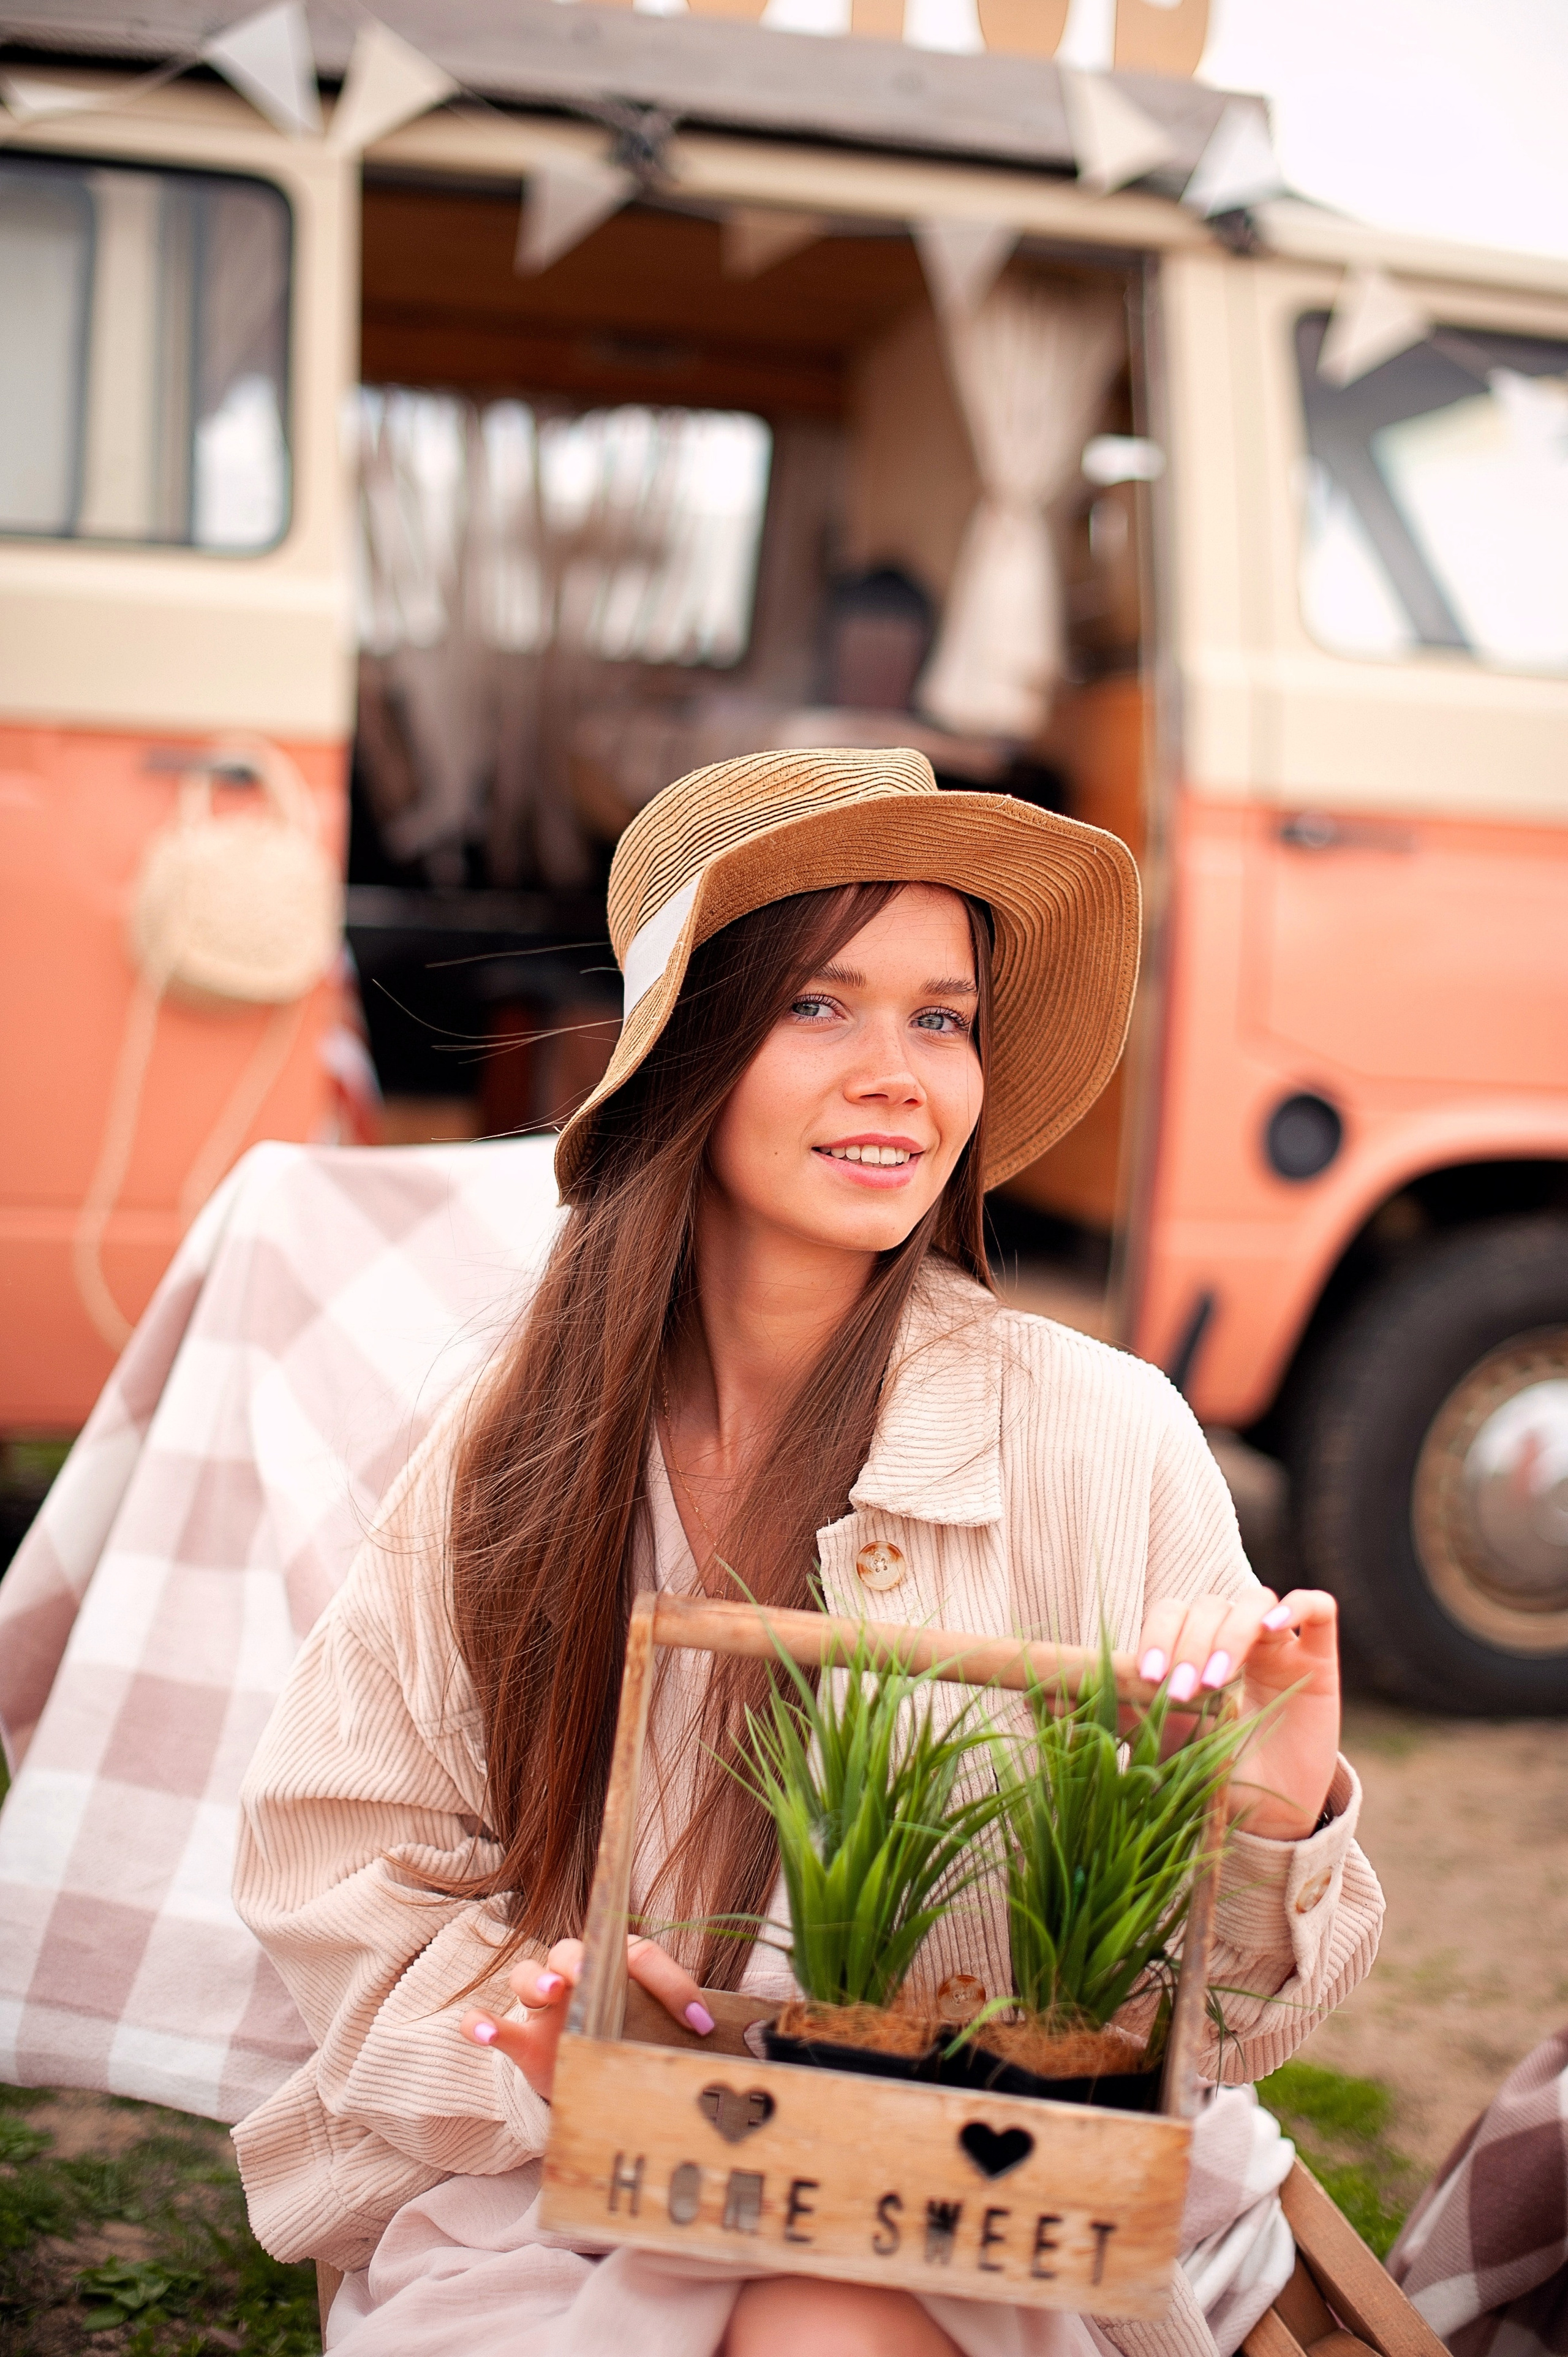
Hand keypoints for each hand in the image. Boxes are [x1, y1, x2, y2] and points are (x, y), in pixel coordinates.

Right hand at [460, 1934, 715, 2099]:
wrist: (585, 2075)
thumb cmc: (625, 2041)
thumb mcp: (656, 2034)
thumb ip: (680, 2032)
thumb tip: (721, 2045)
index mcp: (617, 1964)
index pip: (642, 1956)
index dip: (673, 1985)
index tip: (700, 2022)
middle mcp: (576, 1972)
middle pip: (574, 1950)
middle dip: (583, 1960)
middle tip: (590, 1976)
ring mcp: (543, 2005)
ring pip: (529, 1974)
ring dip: (538, 1981)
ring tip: (551, 1993)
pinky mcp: (520, 2038)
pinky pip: (491, 2022)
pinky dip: (481, 2024)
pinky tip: (482, 2032)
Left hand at [1135, 1588, 1340, 1841]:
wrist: (1267, 1816)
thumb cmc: (1210, 1772)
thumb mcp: (1158, 1738)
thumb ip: (1115, 1708)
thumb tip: (1050, 1692)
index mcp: (1195, 1647)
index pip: (1174, 1612)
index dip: (1159, 1633)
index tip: (1149, 1676)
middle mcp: (1236, 1639)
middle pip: (1209, 1605)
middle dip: (1190, 1644)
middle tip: (1183, 1692)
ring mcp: (1280, 1646)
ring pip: (1254, 1601)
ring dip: (1230, 1633)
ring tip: (1216, 1682)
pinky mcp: (1321, 1661)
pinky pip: (1319, 1609)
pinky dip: (1296, 1607)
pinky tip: (1273, 1629)